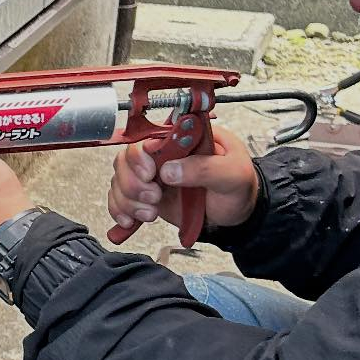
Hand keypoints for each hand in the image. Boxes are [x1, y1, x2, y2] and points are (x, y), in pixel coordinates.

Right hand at [107, 125, 258, 236]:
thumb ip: (205, 168)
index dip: (141, 157)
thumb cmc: (239, 187)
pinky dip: (119, 211)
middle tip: (154, 197)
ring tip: (151, 213)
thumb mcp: (234, 173)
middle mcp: (163, 156)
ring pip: (119, 181)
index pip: (148, 139)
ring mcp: (152, 177)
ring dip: (128, 201)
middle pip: (126, 160)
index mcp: (183, 141)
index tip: (150, 174)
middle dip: (133, 183)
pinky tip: (132, 220)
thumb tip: (170, 170)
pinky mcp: (146, 197)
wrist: (238, 215)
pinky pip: (119, 199)